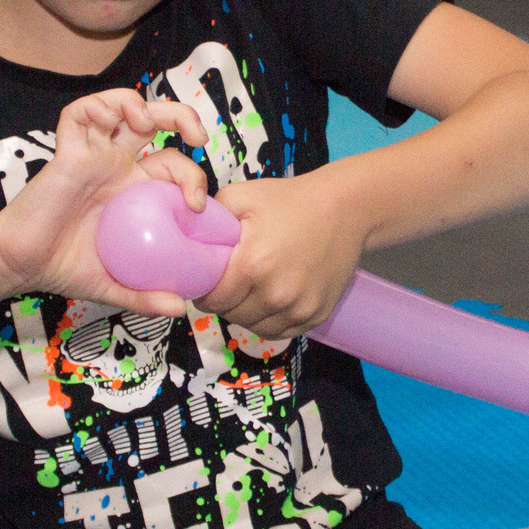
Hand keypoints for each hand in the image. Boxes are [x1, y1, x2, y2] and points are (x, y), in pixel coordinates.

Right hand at [0, 91, 209, 316]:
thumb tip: (181, 308)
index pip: (174, 165)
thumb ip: (146, 295)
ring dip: (139, 104)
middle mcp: (116, 166)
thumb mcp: (115, 285)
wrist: (20, 265)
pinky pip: (79, 114)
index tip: (196, 204)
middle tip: (198, 137)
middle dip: (182, 117)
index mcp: (134, 190)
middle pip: (155, 121)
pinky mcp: (67, 150)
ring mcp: (92, 154)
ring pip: (120, 106)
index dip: (193, 176)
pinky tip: (109, 122)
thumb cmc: (63, 268)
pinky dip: (98, 107)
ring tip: (146, 122)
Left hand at [197, 175, 365, 341]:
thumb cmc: (290, 200)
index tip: (204, 283)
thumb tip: (183, 234)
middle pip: (231, 315)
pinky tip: (268, 301)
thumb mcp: (243, 196)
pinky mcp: (315, 316)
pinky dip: (268, 321)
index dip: (203, 293)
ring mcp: (298, 308)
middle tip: (227, 284)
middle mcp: (275, 293)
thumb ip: (208, 216)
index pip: (212, 299)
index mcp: (252, 265)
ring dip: (245, 314)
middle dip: (223, 302)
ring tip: (248, 291)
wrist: (345, 209)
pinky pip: (279, 331)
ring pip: (254, 327)